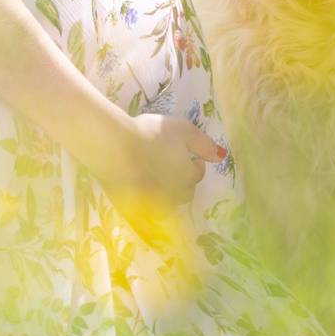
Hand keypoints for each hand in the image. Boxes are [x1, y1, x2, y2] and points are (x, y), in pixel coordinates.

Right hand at [91, 112, 224, 246]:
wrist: (114, 149)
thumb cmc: (152, 135)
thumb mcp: (185, 131)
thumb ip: (204, 144)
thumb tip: (221, 156)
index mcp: (188, 177)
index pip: (198, 173)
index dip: (194, 160)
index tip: (184, 150)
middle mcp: (173, 195)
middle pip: (184, 191)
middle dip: (182, 179)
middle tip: (170, 161)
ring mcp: (151, 202)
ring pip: (165, 199)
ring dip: (164, 188)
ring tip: (153, 170)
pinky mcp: (131, 204)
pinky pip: (144, 202)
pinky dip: (144, 193)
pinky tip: (136, 179)